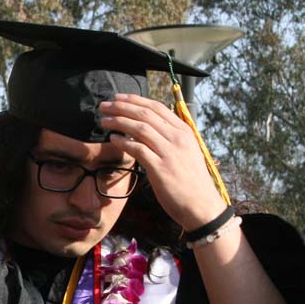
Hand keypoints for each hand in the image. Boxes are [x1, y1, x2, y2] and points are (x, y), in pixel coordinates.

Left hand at [99, 94, 227, 230]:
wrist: (201, 205)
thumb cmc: (190, 180)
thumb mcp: (185, 151)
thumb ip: (169, 138)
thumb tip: (145, 127)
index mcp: (184, 131)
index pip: (157, 107)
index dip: (135, 100)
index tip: (118, 98)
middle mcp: (178, 138)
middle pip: (145, 114)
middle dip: (121, 107)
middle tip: (103, 106)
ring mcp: (170, 152)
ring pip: (140, 128)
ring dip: (118, 122)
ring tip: (104, 121)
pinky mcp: (160, 168)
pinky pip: (138, 149)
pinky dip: (123, 142)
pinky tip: (113, 139)